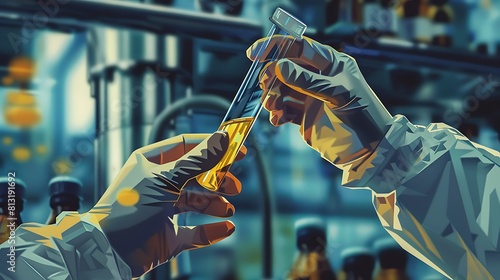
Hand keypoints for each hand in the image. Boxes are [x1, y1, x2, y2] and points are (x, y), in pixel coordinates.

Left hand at [88, 132, 244, 277]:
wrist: (106, 251)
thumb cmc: (127, 208)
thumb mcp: (165, 178)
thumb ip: (197, 160)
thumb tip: (223, 139)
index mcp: (151, 163)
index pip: (186, 146)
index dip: (211, 146)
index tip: (235, 148)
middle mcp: (157, 184)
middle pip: (195, 175)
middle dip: (216, 179)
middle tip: (233, 185)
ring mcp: (162, 211)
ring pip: (197, 203)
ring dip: (215, 204)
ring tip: (228, 209)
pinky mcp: (167, 236)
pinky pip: (195, 233)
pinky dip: (211, 231)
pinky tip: (226, 228)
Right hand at [247, 36, 391, 167]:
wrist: (369, 150)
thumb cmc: (362, 116)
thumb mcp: (337, 94)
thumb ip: (308, 81)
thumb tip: (279, 67)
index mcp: (330, 64)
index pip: (299, 47)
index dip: (276, 47)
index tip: (254, 54)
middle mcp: (318, 77)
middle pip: (285, 69)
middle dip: (272, 77)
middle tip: (266, 87)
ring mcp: (310, 97)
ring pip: (281, 90)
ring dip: (272, 96)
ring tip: (273, 107)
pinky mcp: (304, 116)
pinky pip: (283, 110)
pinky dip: (276, 113)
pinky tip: (277, 120)